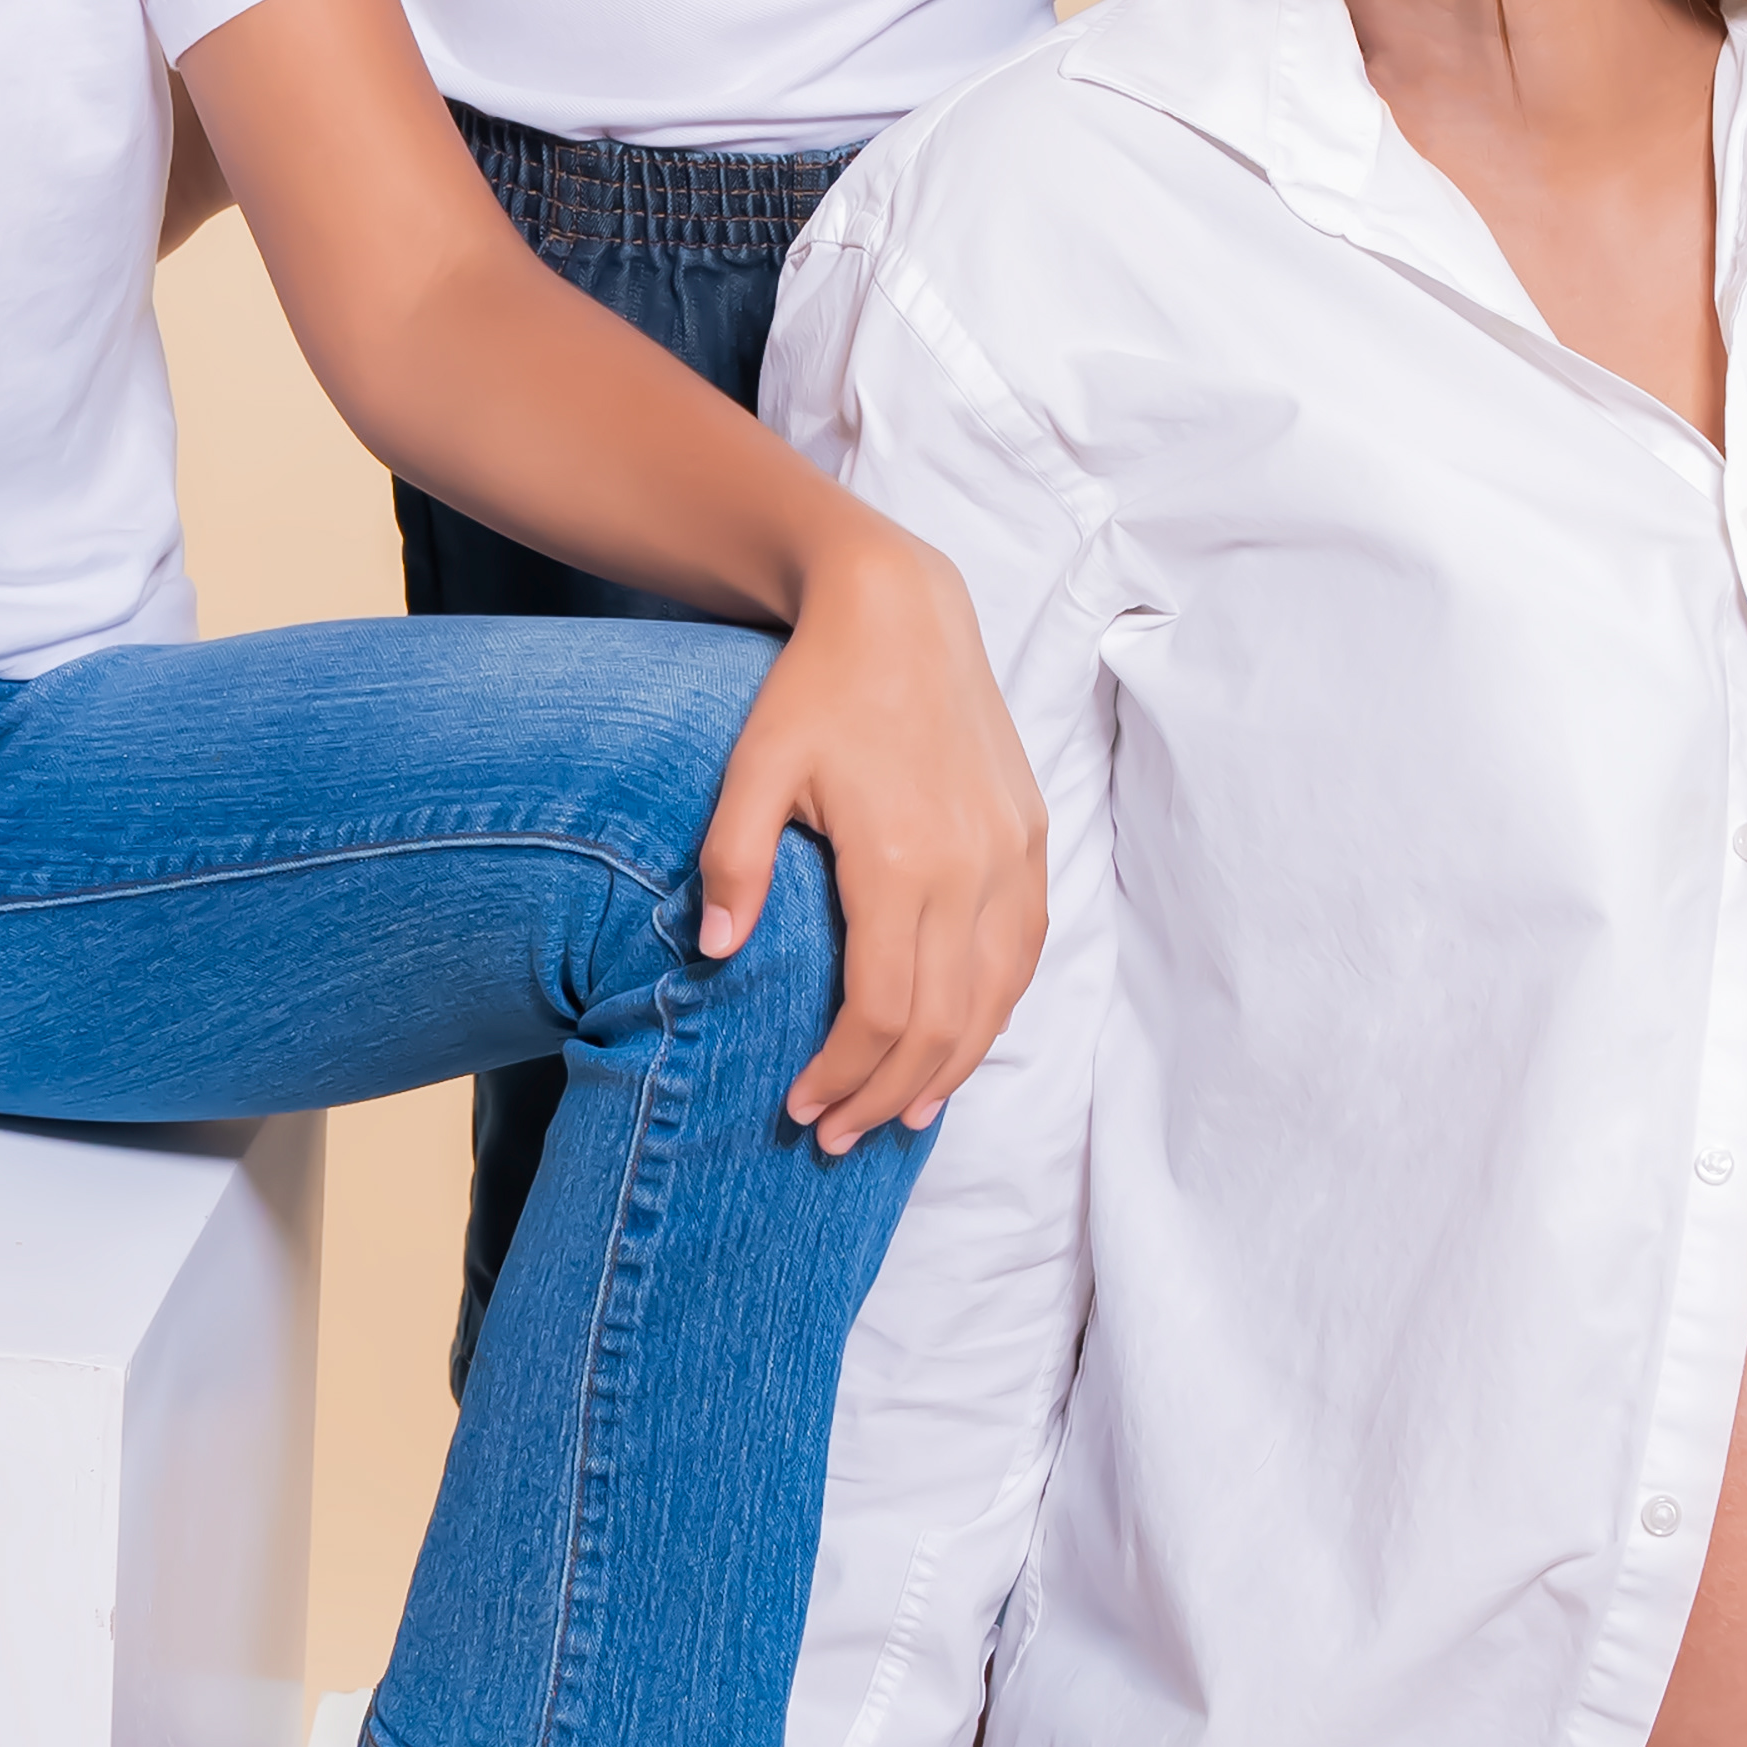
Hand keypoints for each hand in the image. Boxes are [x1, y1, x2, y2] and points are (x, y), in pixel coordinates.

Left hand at [688, 515, 1046, 1158]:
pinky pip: (1023, 951)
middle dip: (886, 1093)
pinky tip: (959, 1046)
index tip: (798, 1108)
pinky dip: (994, 1012)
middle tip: (833, 1137)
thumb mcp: (754, 766)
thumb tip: (715, 955)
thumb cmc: (814, 688)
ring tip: (897, 1116)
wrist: (901, 610)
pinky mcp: (1031, 838)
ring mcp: (1012, 853)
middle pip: (941, 1022)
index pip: (884, 1009)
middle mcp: (971, 864)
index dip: (843, 1073)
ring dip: (947, 1070)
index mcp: (900, 856)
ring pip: (994, 998)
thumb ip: (734, 862)